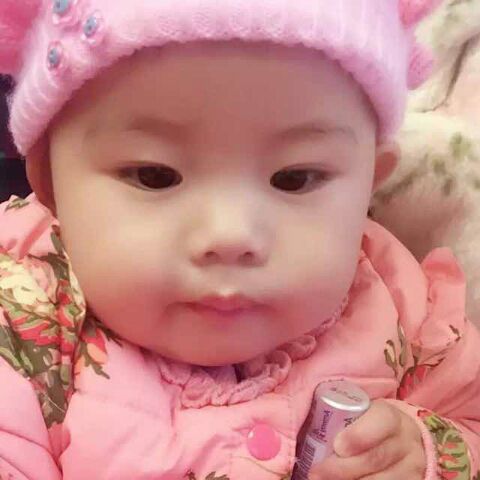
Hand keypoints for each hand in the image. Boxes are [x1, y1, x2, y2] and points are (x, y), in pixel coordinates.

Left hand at [308, 400, 425, 478]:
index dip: (359, 435)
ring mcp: (411, 468)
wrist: (403, 443)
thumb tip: (302, 423)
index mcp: (390, 417)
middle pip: (375, 458)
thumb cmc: (368, 426)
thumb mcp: (360, 414)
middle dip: (342, 468)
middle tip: (316, 473)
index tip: (336, 446)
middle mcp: (405, 442)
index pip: (381, 422)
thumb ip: (339, 415)